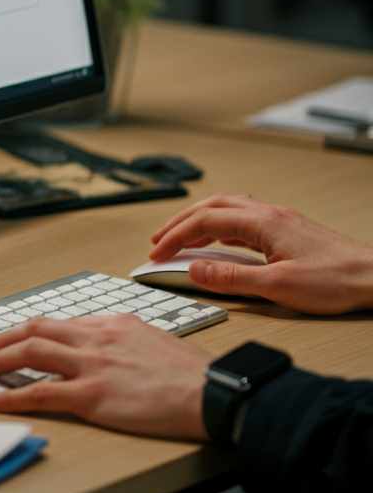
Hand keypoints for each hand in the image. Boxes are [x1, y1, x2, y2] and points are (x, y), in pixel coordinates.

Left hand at [0, 315, 209, 438]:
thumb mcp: (154, 337)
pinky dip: (9, 395)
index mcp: (112, 322)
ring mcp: (91, 365)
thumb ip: (126, 338)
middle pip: (36, 328)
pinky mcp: (91, 396)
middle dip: (5, 338)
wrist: (212, 392)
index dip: (33, 331)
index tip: (19, 338)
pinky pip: (39, 392)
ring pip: (29, 352)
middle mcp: (96, 337)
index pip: (61, 322)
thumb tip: (112, 344)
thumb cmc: (193, 373)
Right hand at [150, 193, 372, 313]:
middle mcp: (267, 214)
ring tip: (180, 236)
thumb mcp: (277, 286)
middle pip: (210, 207)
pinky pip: (241, 219)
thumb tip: (194, 270)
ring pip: (226, 208)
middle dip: (179, 222)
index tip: (156, 253)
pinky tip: (219, 241)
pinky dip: (219, 226)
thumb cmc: (336, 280)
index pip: (203, 221)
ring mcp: (278, 220)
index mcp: (261, 222)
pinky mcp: (287, 230)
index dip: (174, 236)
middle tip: (158, 240)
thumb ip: (231, 277)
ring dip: (198, 220)